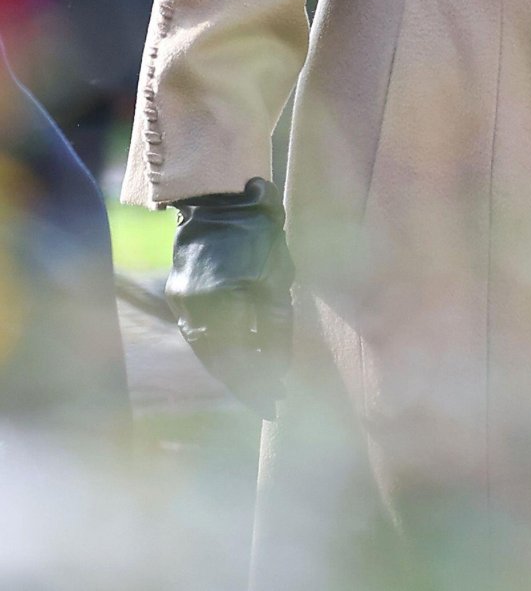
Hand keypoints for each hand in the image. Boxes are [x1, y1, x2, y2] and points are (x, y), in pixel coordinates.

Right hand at [166, 177, 293, 418]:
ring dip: (232, 372)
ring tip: (256, 389)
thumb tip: (279, 364)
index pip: (248, 352)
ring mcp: (183, 301)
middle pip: (223, 360)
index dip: (265, 376)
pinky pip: (198, 336)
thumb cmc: (258, 232)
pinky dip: (217, 352)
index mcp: (229, 296)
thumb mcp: (278, 272)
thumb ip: (277, 319)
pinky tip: (236, 362)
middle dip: (248, 385)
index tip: (280, 398)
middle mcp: (199, 304)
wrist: (218, 199)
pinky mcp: (177, 297)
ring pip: (208, 351)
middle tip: (271, 405)